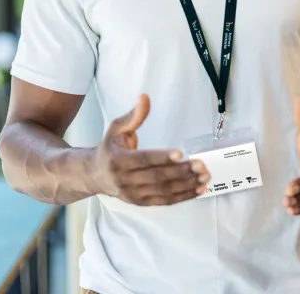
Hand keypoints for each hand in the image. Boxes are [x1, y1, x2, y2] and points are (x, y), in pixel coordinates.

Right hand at [90, 94, 209, 205]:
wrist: (94, 175)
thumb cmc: (109, 148)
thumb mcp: (116, 129)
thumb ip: (133, 116)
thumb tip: (145, 97)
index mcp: (118, 160)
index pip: (143, 159)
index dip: (162, 157)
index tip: (180, 153)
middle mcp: (124, 180)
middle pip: (157, 177)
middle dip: (181, 171)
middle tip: (201, 165)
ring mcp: (133, 194)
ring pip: (163, 191)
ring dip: (186, 185)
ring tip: (205, 176)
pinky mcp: (141, 202)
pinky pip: (164, 201)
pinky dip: (182, 197)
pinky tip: (198, 189)